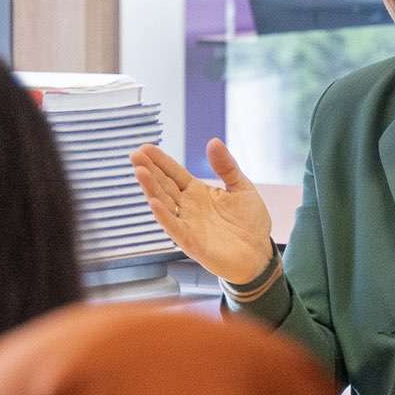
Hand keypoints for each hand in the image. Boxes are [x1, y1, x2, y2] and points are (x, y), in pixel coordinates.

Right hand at [130, 139, 276, 283]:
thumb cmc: (250, 223)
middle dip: (149, 170)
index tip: (146, 147)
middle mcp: (188, 207)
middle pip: (164, 185)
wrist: (259, 254)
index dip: (161, 161)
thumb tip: (213, 141)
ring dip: (151, 189)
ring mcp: (187, 224)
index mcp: (198, 192)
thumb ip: (227, 166)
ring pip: (164, 203)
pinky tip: (154, 202)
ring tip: (140, 171)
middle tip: (135, 155)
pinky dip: (164, 216)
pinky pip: (174, 227)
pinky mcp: (191, 242)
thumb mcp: (242, 188)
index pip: (174, 173)